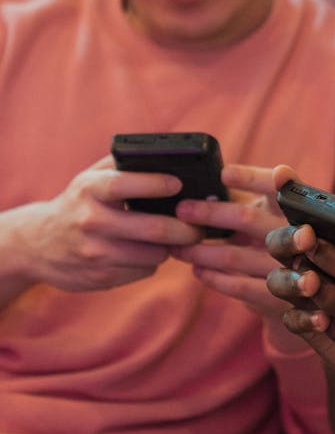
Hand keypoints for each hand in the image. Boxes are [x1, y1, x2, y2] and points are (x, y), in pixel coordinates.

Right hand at [8, 156, 202, 292]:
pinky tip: (147, 252)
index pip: (125, 184)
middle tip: (199, 225)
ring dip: (171, 247)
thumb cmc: (78, 203)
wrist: (36, 245)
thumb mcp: (90, 178)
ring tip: (176, 238)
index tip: (179, 184)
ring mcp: (95, 253)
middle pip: (153, 229)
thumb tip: (169, 155)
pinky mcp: (101, 278)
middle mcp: (90, 221)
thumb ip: (123, 164)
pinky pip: (143, 271)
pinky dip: (152, 262)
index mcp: (89, 189)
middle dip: (186, 228)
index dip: (157, 184)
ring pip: (154, 254)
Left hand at [172, 164, 302, 326]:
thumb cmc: (280, 238)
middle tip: (182, 210)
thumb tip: (201, 187)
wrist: (314, 289)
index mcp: (296, 207)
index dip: (251, 178)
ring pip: (233, 257)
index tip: (224, 174)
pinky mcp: (280, 297)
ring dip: (200, 251)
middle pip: (246, 219)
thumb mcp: (272, 215)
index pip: (274, 186)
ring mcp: (289, 268)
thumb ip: (244, 201)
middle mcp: (296, 234)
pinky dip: (214, 278)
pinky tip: (198, 269)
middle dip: (210, 214)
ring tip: (176, 246)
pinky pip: (238, 287)